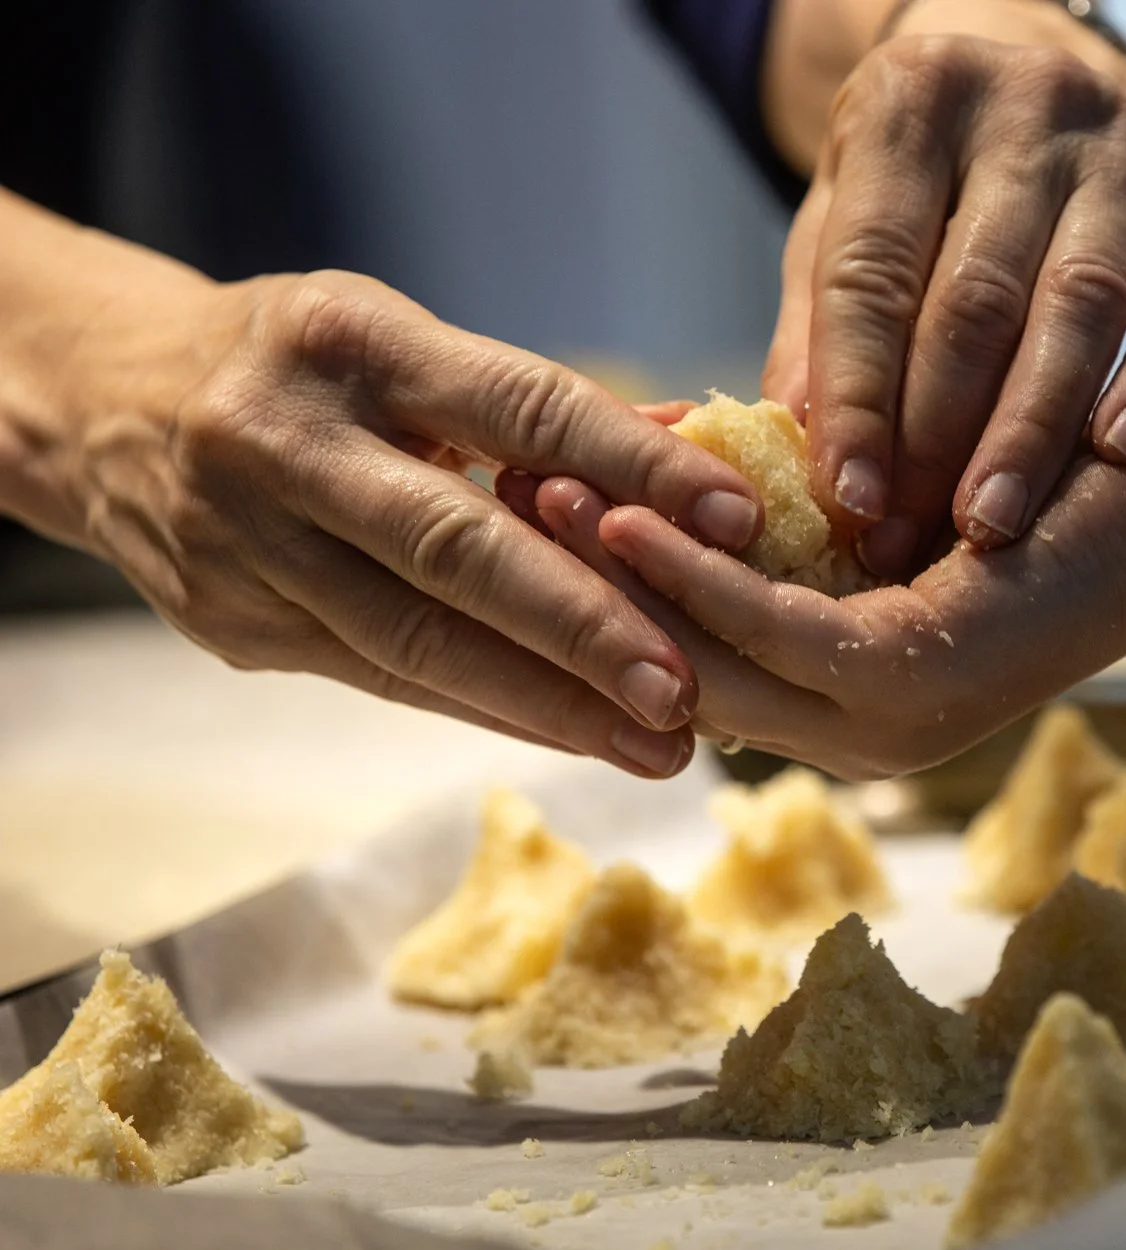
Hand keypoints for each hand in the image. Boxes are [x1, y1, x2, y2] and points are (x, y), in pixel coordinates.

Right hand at [69, 269, 767, 777]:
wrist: (105, 404)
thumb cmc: (301, 365)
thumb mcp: (402, 344)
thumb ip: (533, 407)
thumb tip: (695, 454)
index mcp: (352, 344)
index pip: (518, 407)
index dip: (633, 467)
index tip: (735, 518)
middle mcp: (289, 444)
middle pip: (458, 549)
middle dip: (584, 626)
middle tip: (686, 689)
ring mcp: (248, 546)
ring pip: (418, 642)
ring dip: (551, 704)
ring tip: (658, 743)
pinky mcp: (235, 627)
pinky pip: (387, 679)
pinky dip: (490, 711)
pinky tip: (574, 735)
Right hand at [526, 427, 1125, 778]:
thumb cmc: (1040, 509)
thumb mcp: (891, 535)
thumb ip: (798, 547)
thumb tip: (681, 505)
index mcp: (850, 712)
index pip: (695, 664)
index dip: (607, 601)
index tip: (527, 521)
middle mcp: (860, 738)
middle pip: (683, 671)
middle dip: (585, 596)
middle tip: (495, 513)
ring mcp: (887, 724)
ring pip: (714, 657)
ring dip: (618, 582)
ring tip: (528, 499)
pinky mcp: (912, 675)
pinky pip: (773, 624)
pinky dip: (693, 572)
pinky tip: (622, 513)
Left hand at [764, 9, 1125, 579]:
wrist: (1036, 85)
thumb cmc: (920, 183)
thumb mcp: (843, 219)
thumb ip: (820, 326)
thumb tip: (797, 444)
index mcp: (910, 104)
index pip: (873, 272)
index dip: (857, 396)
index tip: (847, 499)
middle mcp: (1025, 110)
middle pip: (978, 301)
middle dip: (938, 437)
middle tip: (910, 539)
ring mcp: (1124, 151)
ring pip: (1080, 309)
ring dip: (1034, 432)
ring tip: (993, 526)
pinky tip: (1120, 455)